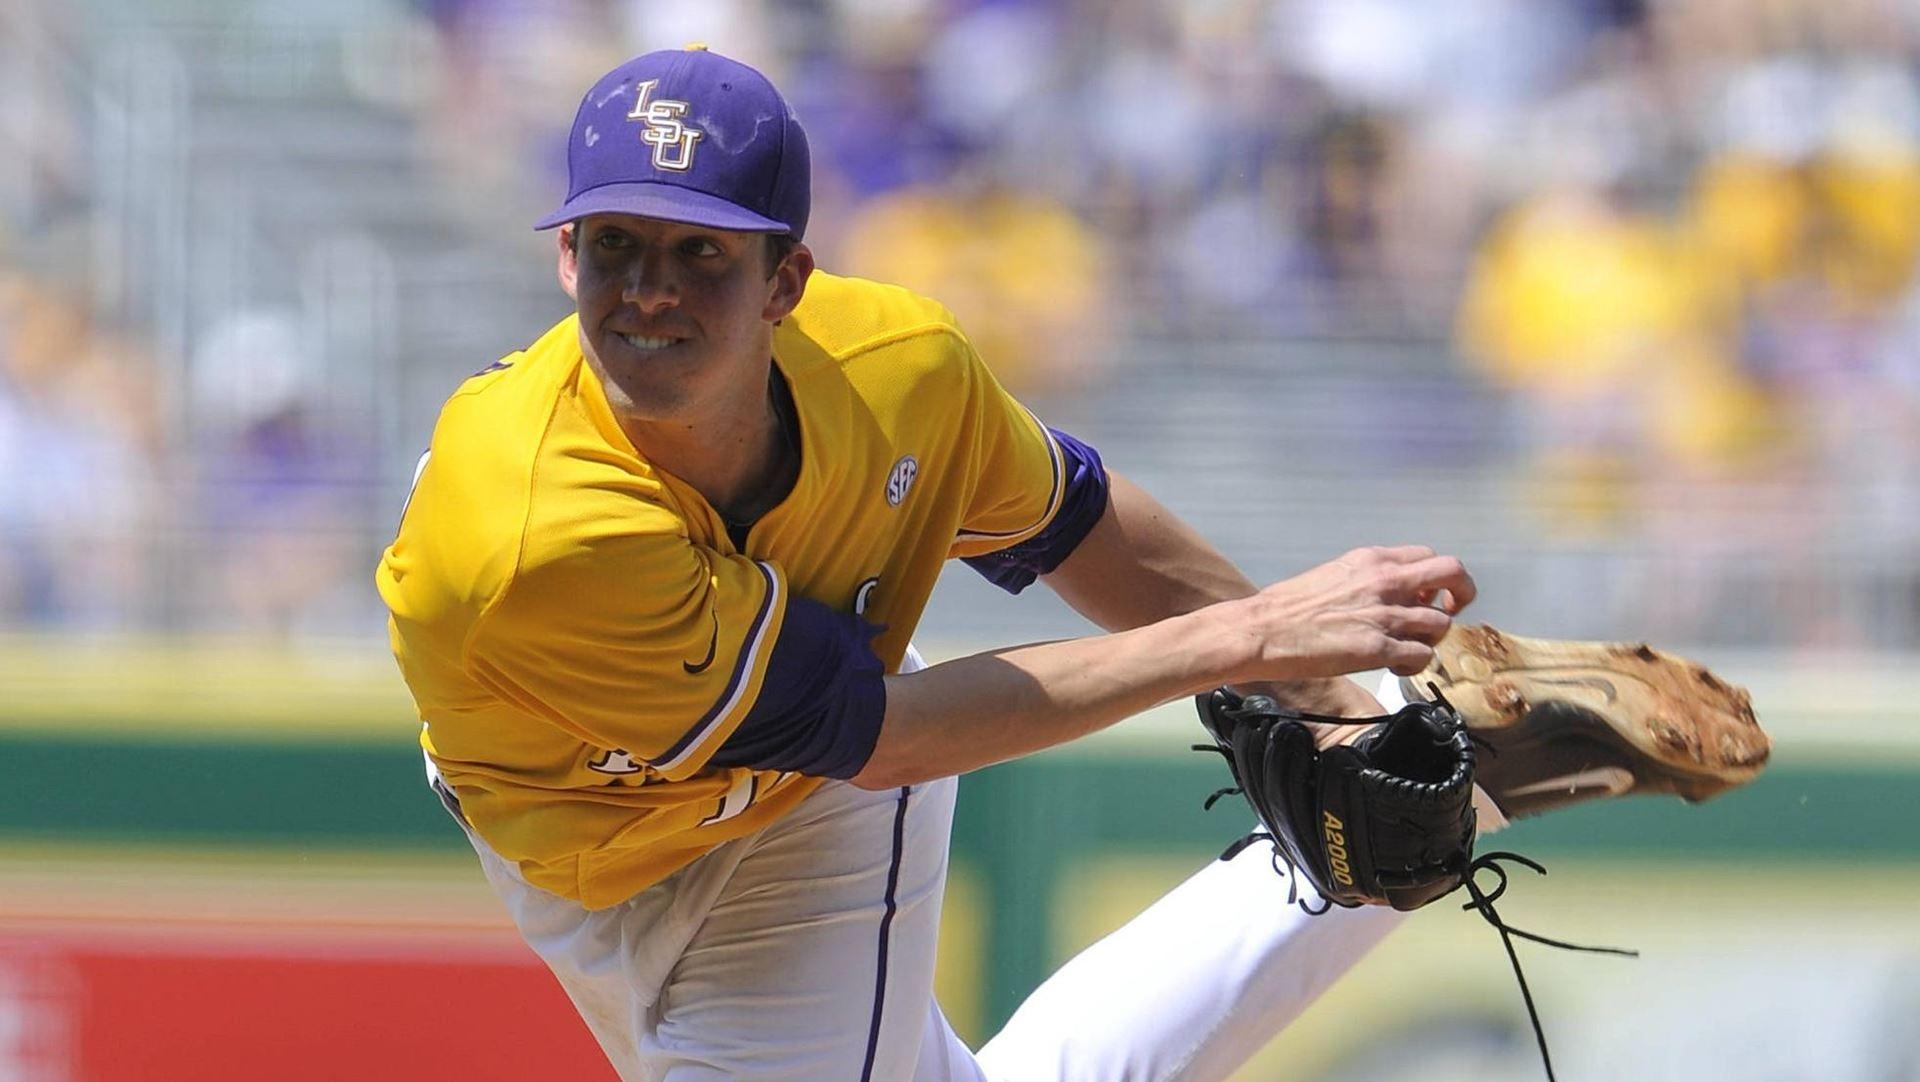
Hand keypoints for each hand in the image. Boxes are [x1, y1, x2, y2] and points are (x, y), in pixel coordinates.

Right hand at [1229, 545, 1474, 681]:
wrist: (1264, 630)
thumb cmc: (1289, 606)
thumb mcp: (1335, 574)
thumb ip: (1368, 579)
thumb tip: (1390, 593)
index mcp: (1373, 560)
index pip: (1430, 557)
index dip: (1437, 579)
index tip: (1429, 595)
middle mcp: (1386, 581)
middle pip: (1453, 574)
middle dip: (1461, 595)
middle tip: (1447, 612)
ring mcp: (1385, 615)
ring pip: (1442, 623)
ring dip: (1432, 638)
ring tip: (1409, 649)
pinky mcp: (1379, 648)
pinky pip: (1423, 655)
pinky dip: (1417, 664)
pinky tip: (1398, 667)